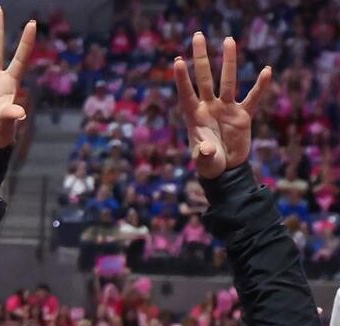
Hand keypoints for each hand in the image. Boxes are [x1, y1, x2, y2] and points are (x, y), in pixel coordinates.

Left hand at [173, 33, 269, 179]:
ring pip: (228, 81)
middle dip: (201, 58)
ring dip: (228, 61)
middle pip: (204, 78)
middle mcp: (209, 107)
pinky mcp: (242, 115)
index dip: (182, 79)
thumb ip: (204, 154)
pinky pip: (253, 98)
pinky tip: (266, 70)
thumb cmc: (209, 166)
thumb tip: (208, 147)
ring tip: (229, 40)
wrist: (226, 171)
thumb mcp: (204, 162)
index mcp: (194, 117)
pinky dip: (260, 86)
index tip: (177, 61)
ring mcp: (225, 109)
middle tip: (198, 35)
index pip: (187, 94)